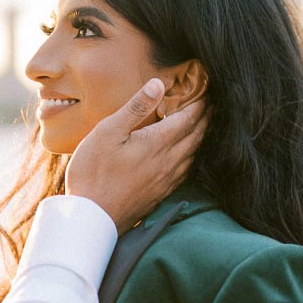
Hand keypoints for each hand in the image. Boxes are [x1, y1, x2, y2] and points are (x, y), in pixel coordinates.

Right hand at [64, 79, 207, 232]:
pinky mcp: (161, 194)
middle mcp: (168, 162)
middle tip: (209, 103)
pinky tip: (186, 156)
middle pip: (197, 135)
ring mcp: (166, 180)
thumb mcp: (107, 132)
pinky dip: (191, 156)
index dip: (200, 102)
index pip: (189, 118)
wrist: (93, 217)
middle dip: (205, 117)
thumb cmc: (94, 173)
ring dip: (201, 136)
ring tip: (201, 125)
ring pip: (194, 154)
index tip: (206, 89)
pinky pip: (185, 171)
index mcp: (158, 143)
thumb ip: (135, 108)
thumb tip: (158, 84)